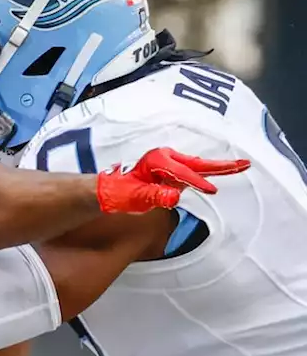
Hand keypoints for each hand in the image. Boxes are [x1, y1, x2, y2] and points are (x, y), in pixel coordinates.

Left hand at [96, 147, 249, 213]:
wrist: (111, 189)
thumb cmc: (120, 192)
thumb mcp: (134, 197)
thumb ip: (153, 196)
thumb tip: (174, 197)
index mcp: (156, 161)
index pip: (182, 173)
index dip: (197, 181)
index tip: (212, 190)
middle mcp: (165, 158)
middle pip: (196, 164)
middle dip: (220, 165)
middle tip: (244, 164)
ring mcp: (170, 164)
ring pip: (198, 166)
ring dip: (219, 167)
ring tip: (242, 165)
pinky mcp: (173, 171)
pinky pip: (194, 172)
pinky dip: (209, 172)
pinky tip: (223, 171)